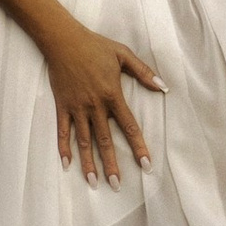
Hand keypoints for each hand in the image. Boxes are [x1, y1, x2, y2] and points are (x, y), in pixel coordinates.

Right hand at [46, 18, 162, 185]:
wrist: (62, 40)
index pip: (129, 127)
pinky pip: (63, 131)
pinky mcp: (62, 106)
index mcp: (112, 94)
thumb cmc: (95, 46)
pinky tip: (67, 165)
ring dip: (88, 163)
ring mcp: (77, 108)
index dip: (138, 147)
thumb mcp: (123, 54)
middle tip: (117, 185)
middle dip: (112, 165)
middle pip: (105, 141)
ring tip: (93, 183)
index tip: (146, 164)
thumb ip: (144, 72)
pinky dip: (64, 148)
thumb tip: (163, 87)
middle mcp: (95, 106)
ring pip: (84, 141)